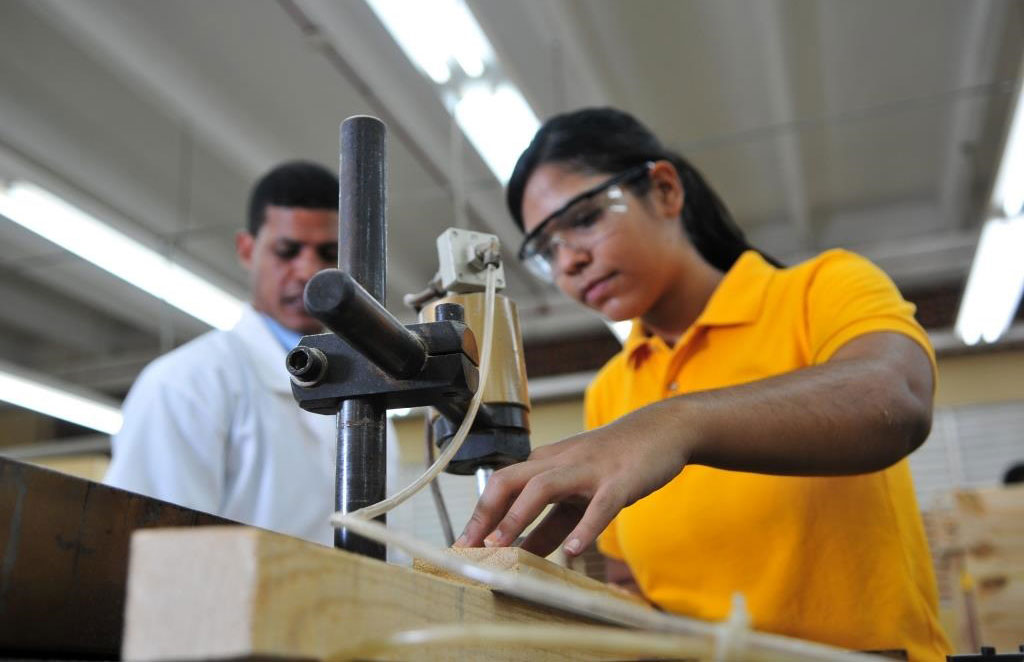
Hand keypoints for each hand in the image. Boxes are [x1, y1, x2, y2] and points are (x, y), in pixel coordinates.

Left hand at [455, 404, 693, 556]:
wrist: (662, 431)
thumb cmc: (615, 462)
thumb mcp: (578, 493)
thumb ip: (552, 524)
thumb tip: (525, 554)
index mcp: (547, 463)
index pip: (501, 484)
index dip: (479, 515)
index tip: (459, 546)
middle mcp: (561, 462)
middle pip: (511, 479)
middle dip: (486, 514)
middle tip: (469, 549)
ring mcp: (590, 469)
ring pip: (544, 487)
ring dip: (518, 517)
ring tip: (501, 547)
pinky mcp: (621, 480)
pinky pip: (600, 505)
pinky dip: (585, 527)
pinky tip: (573, 550)